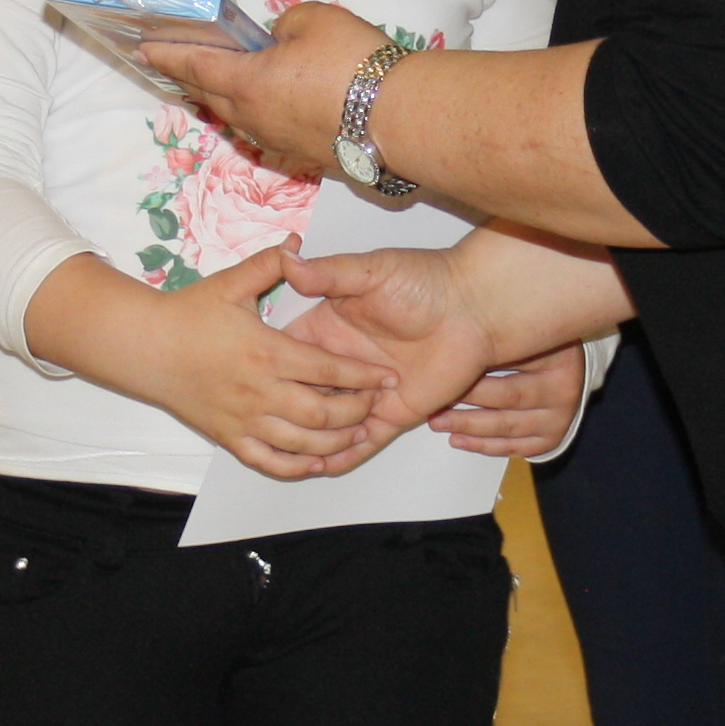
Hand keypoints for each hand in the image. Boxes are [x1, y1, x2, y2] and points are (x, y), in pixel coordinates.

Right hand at [27, 244, 393, 480]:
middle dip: (357, 411)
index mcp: (267, 351)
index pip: (329, 369)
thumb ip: (270, 262)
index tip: (387, 376)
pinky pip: (268, 462)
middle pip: (322, 413)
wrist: (143, 346)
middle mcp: (259, 391)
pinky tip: (319, 461)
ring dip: (336, 442)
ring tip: (359, 432)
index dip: (364, 375)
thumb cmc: (187, 313)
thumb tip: (299, 240)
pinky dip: (297, 466)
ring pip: (301, 443)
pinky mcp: (228, 438)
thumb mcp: (231, 281)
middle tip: (377, 404)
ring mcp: (243, 419)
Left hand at [146, 0, 384, 176]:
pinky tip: (273, 102)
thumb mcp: (314, 19)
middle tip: (177, 63)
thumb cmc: (353, 63)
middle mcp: (255, 118)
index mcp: (246, 83)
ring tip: (222, 80)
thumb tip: (280, 39)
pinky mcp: (307, 154)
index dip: (166, 55)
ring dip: (226, 97)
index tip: (142, 50)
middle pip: (211, 96)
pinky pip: (270, 128)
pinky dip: (260, 111)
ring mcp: (281, 141)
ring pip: (240, 116)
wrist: (399, 118)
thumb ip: (285, 24)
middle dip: (191, 78)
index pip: (194, 66)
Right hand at [275, 242, 504, 446]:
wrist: (473, 307)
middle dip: (292, 409)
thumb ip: (327, 273)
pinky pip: (363, 443)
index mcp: (327, 331)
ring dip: (314, 438)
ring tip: (292, 446)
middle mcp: (342, 366)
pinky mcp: (392, 415)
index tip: (251, 381)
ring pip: (328, 426)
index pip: (288, 356)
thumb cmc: (423, 280)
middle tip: (275, 418)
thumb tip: (288, 259)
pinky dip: (344, 456)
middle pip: (303, 397)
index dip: (273, 370)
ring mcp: (366, 394)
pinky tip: (324, 465)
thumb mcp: (368, 270)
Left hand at [433, 336, 587, 457]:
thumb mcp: (522, 334)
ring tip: (438, 422)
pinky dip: (483, 445)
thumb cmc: (535, 347)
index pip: (512, 361)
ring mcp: (559, 417)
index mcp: (558, 356)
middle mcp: (563, 389)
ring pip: (507, 425)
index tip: (442, 367)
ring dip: (469, 425)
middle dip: (466, 398)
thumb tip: (449, 340)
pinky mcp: (551, 438)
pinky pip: (513, 447)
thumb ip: (493, 337)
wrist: (564, 369)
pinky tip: (458, 439)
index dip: (474, 366)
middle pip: (508, 396)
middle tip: (434, 398)